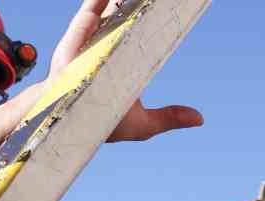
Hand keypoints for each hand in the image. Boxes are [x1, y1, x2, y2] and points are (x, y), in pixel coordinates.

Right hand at [49, 1, 202, 143]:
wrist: (64, 123)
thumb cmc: (99, 122)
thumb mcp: (141, 124)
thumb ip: (168, 118)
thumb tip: (199, 118)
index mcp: (124, 57)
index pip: (143, 30)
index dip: (154, 16)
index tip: (172, 5)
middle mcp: (109, 43)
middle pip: (127, 13)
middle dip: (140, 3)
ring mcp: (93, 37)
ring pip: (110, 6)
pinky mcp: (79, 34)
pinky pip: (91, 7)